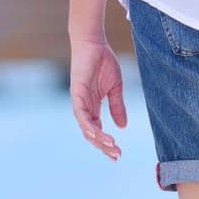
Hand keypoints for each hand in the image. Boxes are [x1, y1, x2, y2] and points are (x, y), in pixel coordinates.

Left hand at [69, 36, 126, 159]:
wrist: (94, 43)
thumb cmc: (103, 63)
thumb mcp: (115, 88)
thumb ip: (117, 106)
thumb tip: (122, 126)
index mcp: (93, 107)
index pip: (98, 130)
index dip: (106, 143)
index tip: (118, 154)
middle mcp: (84, 107)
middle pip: (91, 133)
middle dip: (103, 146)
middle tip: (116, 155)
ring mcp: (79, 101)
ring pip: (86, 127)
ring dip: (98, 139)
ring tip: (110, 147)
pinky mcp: (77, 93)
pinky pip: (81, 113)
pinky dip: (88, 125)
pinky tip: (96, 134)